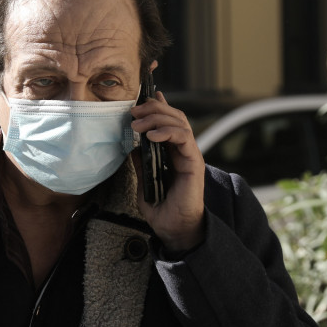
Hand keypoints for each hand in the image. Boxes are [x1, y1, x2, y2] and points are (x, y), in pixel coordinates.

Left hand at [130, 91, 205, 253]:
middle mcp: (182, 150)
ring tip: (137, 124)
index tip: (144, 97)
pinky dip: (167, 132)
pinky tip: (150, 137)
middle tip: (133, 111)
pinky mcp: (194, 162)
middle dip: (153, 109)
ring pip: (179, 122)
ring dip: (156, 118)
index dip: (158, 106)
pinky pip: (184, 138)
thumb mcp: (144, 184)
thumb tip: (132, 149)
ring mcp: (189, 154)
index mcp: (172, 153)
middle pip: (173, 116)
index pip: (168, 122)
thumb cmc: (162, 209)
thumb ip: (140, 166)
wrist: (174, 229)